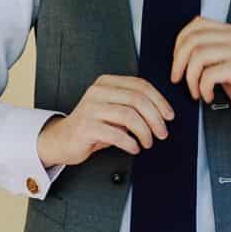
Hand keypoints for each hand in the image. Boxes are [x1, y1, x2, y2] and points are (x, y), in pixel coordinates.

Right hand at [36, 74, 174, 167]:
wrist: (62, 140)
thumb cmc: (92, 126)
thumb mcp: (112, 110)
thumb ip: (131, 106)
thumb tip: (161, 113)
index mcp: (106, 83)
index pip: (140, 85)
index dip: (160, 101)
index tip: (169, 116)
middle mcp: (97, 92)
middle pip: (137, 100)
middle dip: (155, 119)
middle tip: (162, 133)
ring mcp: (90, 109)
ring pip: (129, 116)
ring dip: (144, 132)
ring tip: (147, 143)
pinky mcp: (85, 127)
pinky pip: (116, 134)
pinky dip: (130, 143)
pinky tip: (134, 148)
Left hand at [170, 16, 230, 127]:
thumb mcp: (227, 64)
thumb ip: (210, 53)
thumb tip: (180, 54)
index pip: (196, 24)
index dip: (180, 43)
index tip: (177, 62)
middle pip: (192, 39)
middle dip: (178, 61)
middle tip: (178, 78)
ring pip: (197, 56)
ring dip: (190, 78)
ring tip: (195, 91)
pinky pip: (208, 74)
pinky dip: (202, 88)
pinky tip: (208, 96)